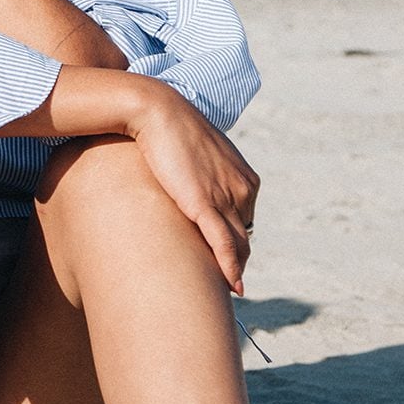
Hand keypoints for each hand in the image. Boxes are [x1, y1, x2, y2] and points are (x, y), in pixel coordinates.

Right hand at [128, 87, 260, 293]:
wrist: (157, 111)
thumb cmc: (170, 131)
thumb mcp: (196, 156)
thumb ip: (203, 176)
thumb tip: (193, 189)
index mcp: (246, 179)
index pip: (245, 221)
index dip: (235, 242)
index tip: (223, 259)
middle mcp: (243, 190)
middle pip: (245, 237)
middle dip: (238, 261)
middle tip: (227, 284)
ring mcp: (226, 197)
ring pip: (238, 245)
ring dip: (235, 270)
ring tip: (229, 292)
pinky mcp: (204, 204)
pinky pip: (224, 244)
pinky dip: (231, 267)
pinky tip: (234, 286)